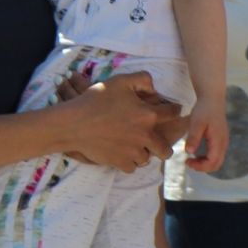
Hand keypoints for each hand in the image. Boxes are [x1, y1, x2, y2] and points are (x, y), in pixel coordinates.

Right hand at [52, 71, 179, 171]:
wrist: (72, 123)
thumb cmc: (95, 100)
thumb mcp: (120, 81)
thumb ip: (143, 79)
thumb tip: (155, 88)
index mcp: (149, 115)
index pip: (173, 114)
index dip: (174, 110)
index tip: (172, 111)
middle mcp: (145, 136)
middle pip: (166, 150)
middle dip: (164, 146)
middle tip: (156, 141)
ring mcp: (132, 151)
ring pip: (147, 158)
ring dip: (144, 153)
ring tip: (136, 147)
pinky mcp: (119, 162)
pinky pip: (132, 168)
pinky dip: (129, 162)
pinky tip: (124, 154)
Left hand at [185, 97, 229, 172]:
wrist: (212, 98)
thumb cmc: (204, 110)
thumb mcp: (196, 123)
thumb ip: (194, 137)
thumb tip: (189, 152)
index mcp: (219, 140)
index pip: (213, 162)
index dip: (200, 166)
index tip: (186, 161)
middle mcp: (223, 143)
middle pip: (217, 164)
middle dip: (202, 167)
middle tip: (188, 162)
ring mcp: (223, 142)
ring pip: (217, 161)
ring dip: (204, 163)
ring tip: (191, 158)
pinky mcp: (220, 140)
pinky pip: (216, 155)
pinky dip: (207, 158)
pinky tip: (197, 153)